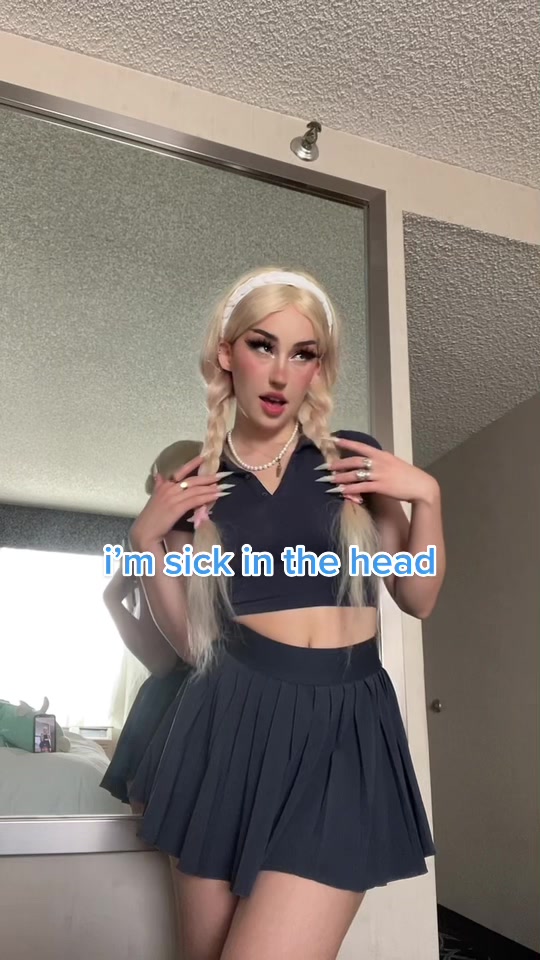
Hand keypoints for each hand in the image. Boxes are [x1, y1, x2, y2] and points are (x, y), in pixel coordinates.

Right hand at [130, 454, 231, 550]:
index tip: (204, 457)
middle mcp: (169, 488)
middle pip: (192, 480)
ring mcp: (173, 497)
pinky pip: (195, 500)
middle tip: (222, 475)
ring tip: (222, 487)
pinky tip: (215, 497)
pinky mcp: (177, 507)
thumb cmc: (151, 516)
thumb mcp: (155, 497)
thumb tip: (159, 475)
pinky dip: (207, 498)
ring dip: (210, 489)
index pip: (181, 471)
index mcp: (164, 485)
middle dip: (208, 478)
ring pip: (196, 490)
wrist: (145, 531)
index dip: (193, 463)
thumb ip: (159, 485)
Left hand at [323, 438, 439, 504]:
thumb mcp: (393, 463)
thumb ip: (379, 462)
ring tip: (329, 480)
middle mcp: (379, 462)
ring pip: (355, 474)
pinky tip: (341, 492)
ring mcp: (380, 474)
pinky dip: (350, 489)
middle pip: (354, 461)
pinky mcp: (381, 486)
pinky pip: (361, 487)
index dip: (346, 442)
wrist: (421, 486)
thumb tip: (367, 462)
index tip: (332, 439)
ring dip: (340, 478)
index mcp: (381, 454)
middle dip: (338, 464)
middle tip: (324, 467)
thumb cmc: (407, 475)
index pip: (360, 446)